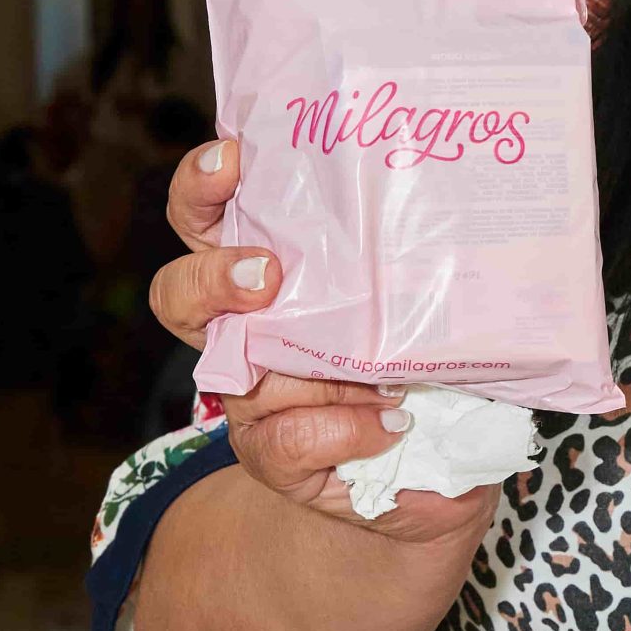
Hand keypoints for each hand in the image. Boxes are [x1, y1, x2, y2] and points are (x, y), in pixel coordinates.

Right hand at [150, 138, 496, 549]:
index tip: (233, 158)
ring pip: (242, 374)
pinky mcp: (269, 456)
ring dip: (316, 370)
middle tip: (267, 271)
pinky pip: (289, 438)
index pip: (205, 217)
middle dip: (213, 276)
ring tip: (381, 372)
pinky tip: (392, 422)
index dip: (203, 185)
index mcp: (261, 271)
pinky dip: (345, 428)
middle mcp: (240, 331)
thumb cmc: (425, 362)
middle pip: (179, 292)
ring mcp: (248, 397)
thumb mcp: (419, 298)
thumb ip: (410, 256)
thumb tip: (451, 198)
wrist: (432, 473)